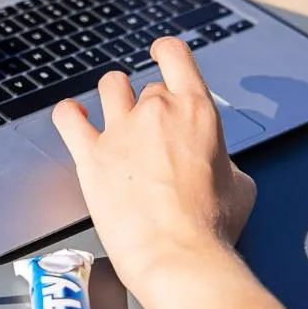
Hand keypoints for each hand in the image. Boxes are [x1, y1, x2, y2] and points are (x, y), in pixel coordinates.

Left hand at [52, 37, 255, 286]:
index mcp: (197, 111)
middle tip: (153, 136)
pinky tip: (74, 119)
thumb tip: (210, 161)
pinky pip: (68, 117)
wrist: (178, 256)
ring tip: (116, 119)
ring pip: (110, 87)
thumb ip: (219, 156)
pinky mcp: (90, 156)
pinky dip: (69, 114)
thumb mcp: (239, 183)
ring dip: (114, 98)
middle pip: (147, 87)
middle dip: (151, 106)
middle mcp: (156, 111)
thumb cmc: (211, 228)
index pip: (175, 55)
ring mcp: (120, 131)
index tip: (162, 55)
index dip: (166, 52)